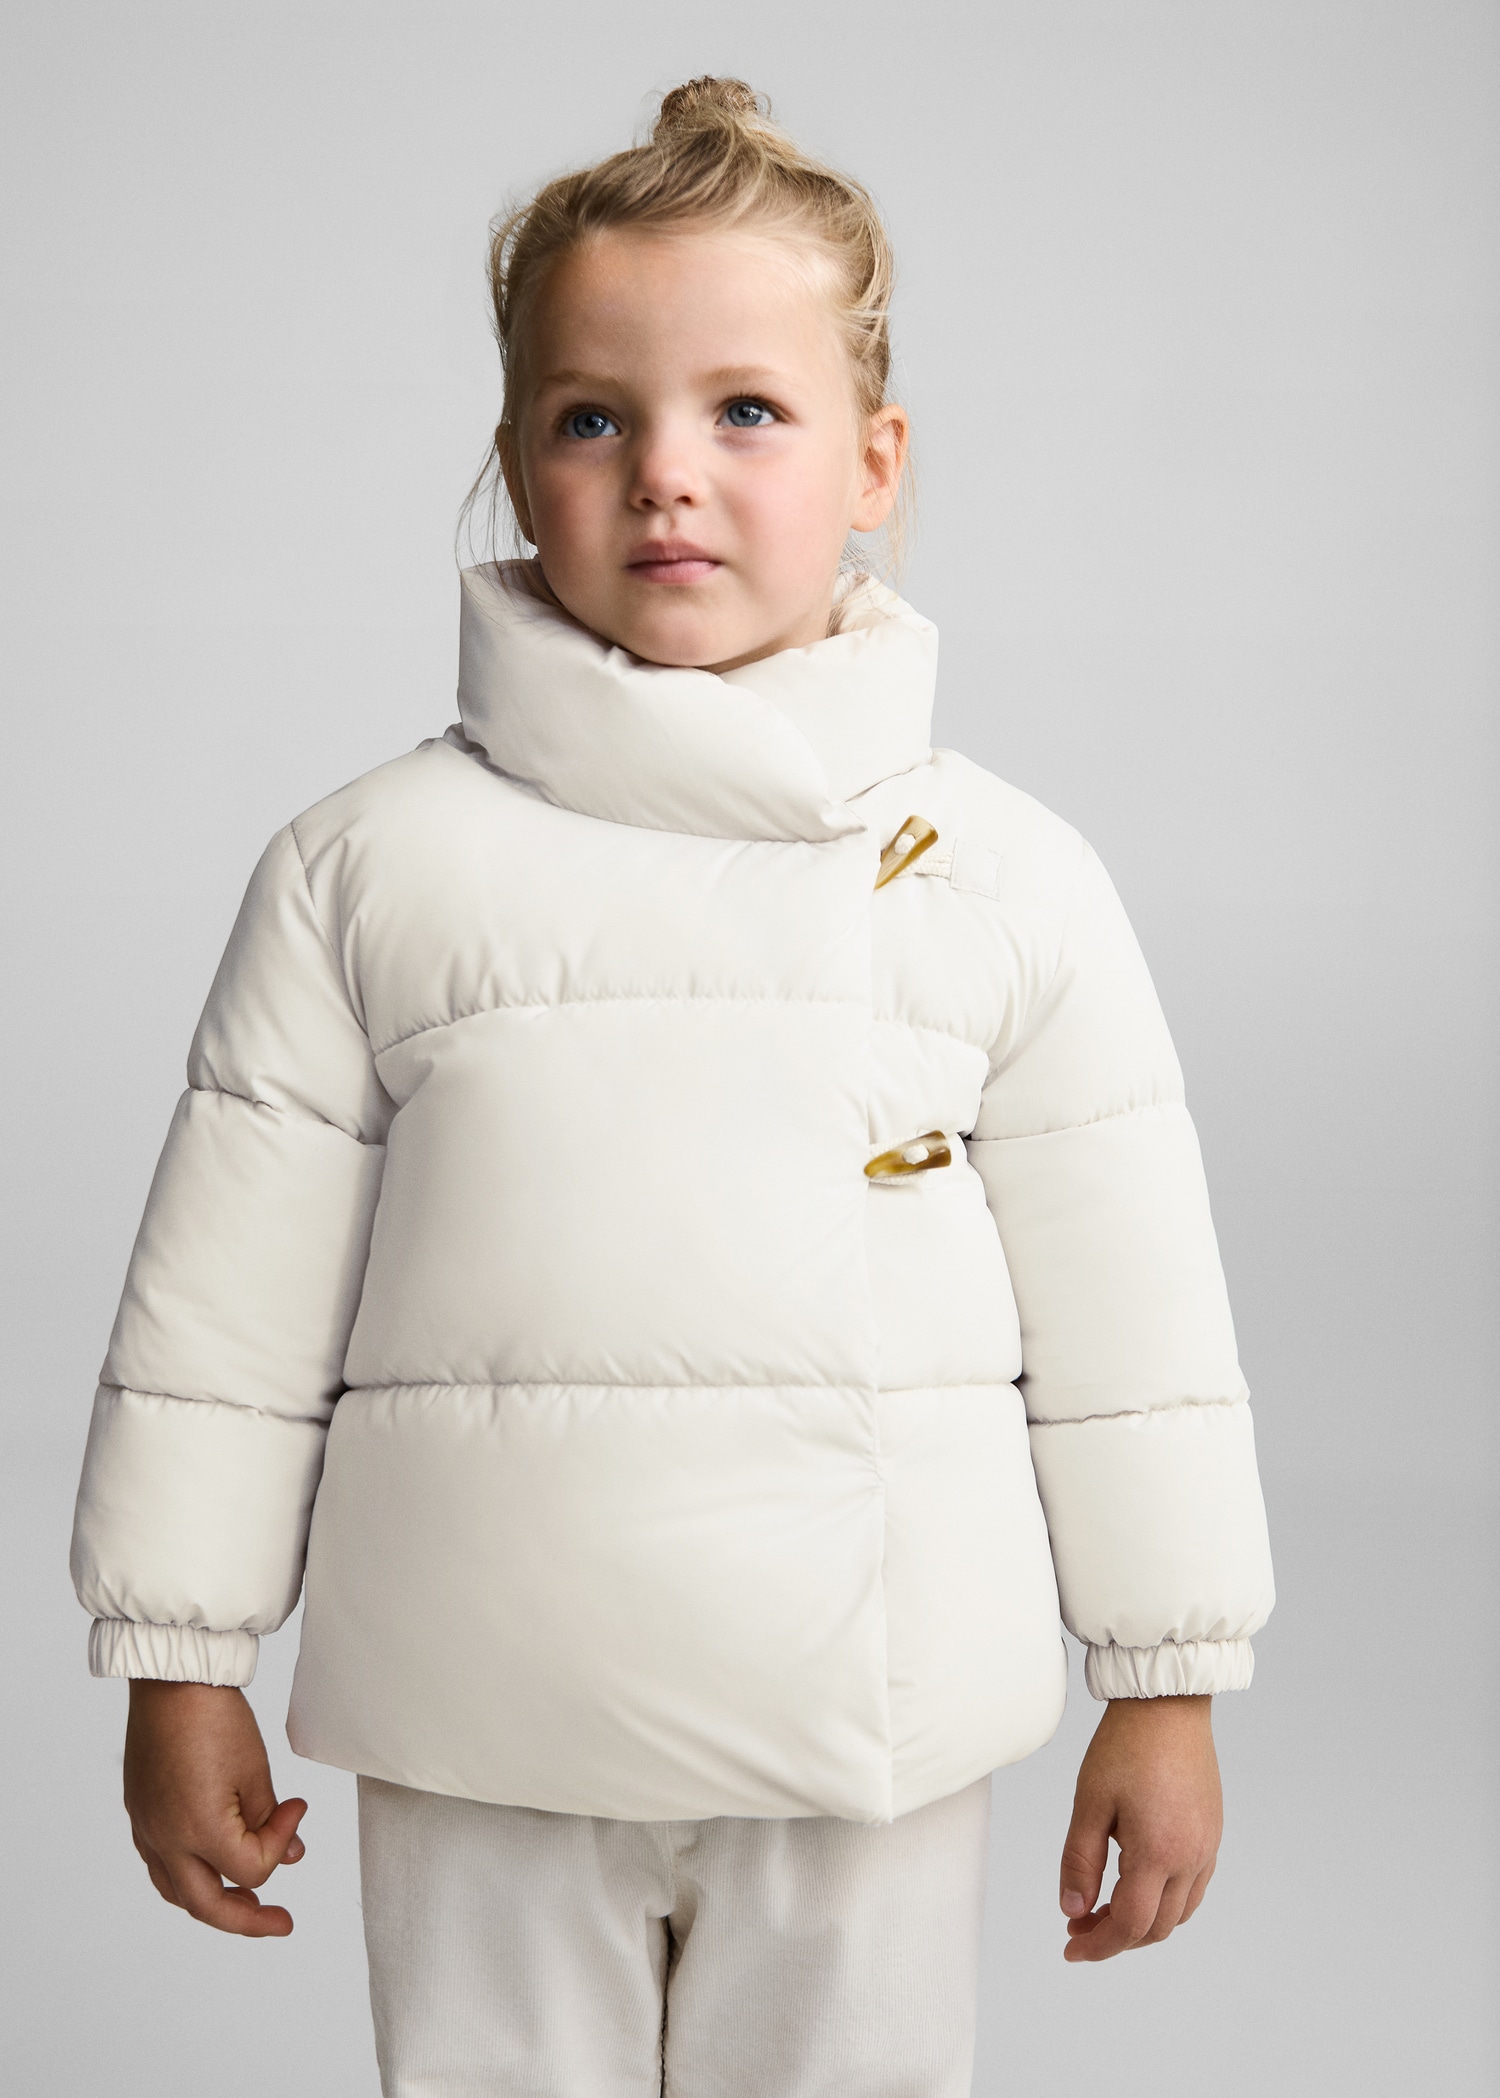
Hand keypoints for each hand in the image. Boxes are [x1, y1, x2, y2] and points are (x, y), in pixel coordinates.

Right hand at [123, 1680, 306, 1936]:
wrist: (173, 1679)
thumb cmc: (214, 1716)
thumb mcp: (255, 1771)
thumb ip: (271, 1822)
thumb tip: (292, 1855)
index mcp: (198, 1830)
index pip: (251, 1869)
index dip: (281, 1843)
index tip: (297, 1808)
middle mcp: (165, 1839)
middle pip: (206, 1906)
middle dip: (247, 1919)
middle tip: (280, 1922)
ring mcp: (147, 1828)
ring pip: (177, 1891)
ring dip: (214, 1901)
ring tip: (247, 1901)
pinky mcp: (139, 1813)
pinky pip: (160, 1864)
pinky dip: (188, 1875)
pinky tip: (210, 1866)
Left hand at [1058, 1694, 1221, 1961]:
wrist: (1168, 1704)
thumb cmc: (1127, 1745)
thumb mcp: (1090, 1802)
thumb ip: (1079, 1861)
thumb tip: (1072, 1910)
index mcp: (1159, 1852)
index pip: (1129, 1924)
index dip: (1098, 1944)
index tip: (1071, 1947)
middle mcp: (1192, 1857)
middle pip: (1157, 1927)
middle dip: (1116, 1937)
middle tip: (1078, 1925)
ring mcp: (1207, 1847)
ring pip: (1179, 1913)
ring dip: (1142, 1923)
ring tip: (1103, 1908)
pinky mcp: (1212, 1834)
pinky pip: (1194, 1889)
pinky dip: (1165, 1902)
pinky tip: (1137, 1886)